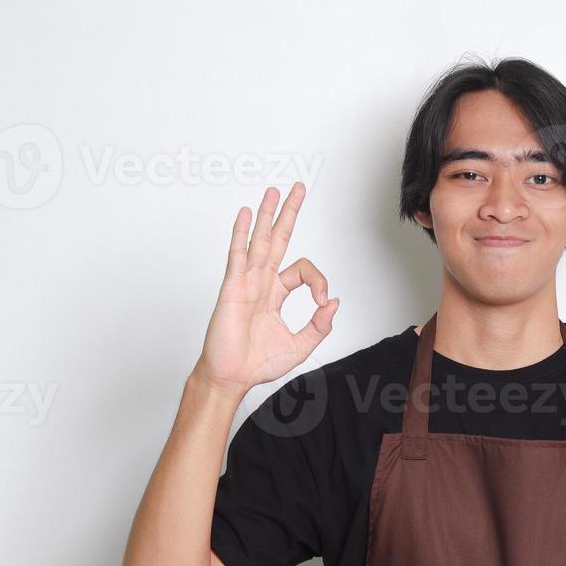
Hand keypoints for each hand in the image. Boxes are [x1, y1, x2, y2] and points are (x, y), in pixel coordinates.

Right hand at [192, 183, 337, 395]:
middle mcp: (261, 283)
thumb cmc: (257, 363)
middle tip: (298, 189)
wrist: (232, 377)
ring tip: (275, 191)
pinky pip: (238, 254)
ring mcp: (246, 282)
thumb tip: (333, 302)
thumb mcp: (301, 345)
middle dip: (289, 214)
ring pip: (260, 240)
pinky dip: (242, 233)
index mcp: (276, 294)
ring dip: (268, 214)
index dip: (318, 280)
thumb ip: (320, 325)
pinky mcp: (233, 287)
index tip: (323, 301)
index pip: (302, 270)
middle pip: (278, 239)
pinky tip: (247, 214)